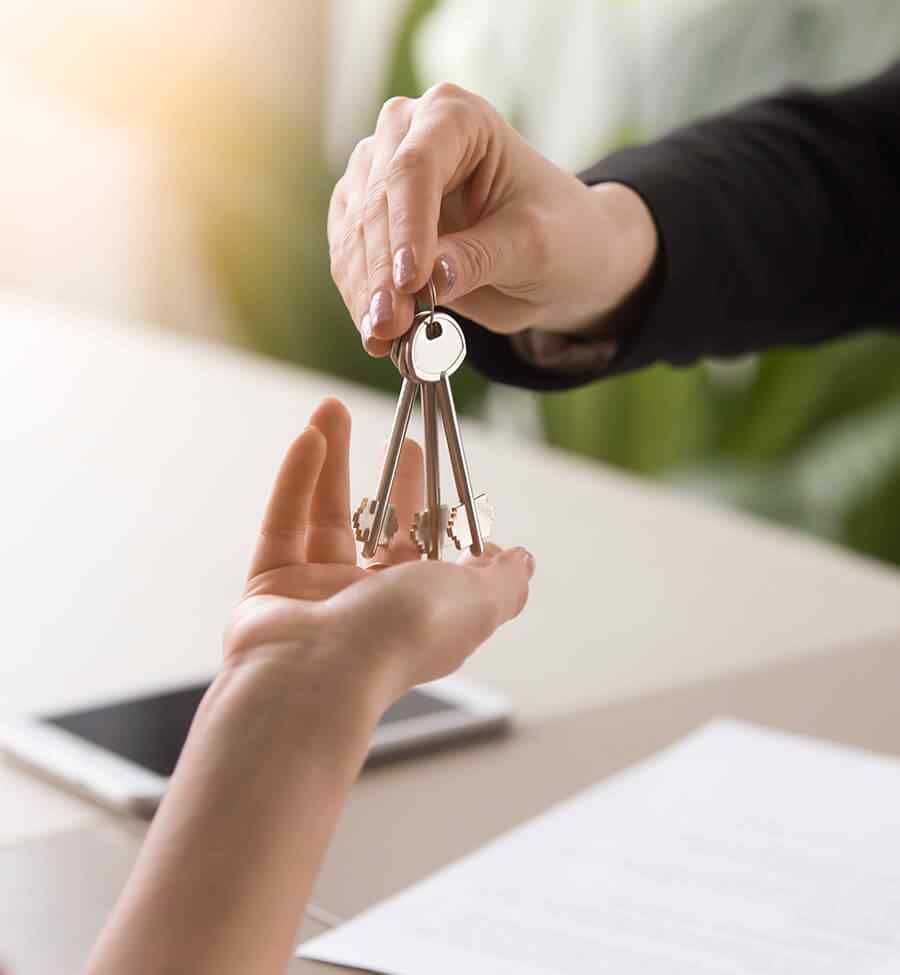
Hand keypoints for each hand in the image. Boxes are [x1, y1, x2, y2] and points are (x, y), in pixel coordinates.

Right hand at [225, 396, 533, 703]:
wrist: (315, 677)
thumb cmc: (401, 637)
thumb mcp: (476, 602)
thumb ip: (504, 580)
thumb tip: (522, 560)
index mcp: (421, 608)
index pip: (436, 552)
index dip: (442, 511)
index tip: (446, 474)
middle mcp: (371, 603)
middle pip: (383, 528)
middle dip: (396, 480)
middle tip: (404, 441)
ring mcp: (318, 594)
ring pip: (325, 515)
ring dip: (331, 460)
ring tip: (333, 406)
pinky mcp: (271, 585)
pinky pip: (284, 521)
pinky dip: (296, 479)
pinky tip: (311, 436)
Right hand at [328, 83, 656, 356]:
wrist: (551, 259)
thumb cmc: (558, 234)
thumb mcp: (535, 246)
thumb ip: (482, 256)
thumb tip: (432, 277)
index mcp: (457, 117)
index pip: (416, 166)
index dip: (408, 226)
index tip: (410, 282)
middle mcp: (407, 134)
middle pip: (377, 200)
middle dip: (382, 271)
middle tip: (391, 324)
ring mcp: (379, 174)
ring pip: (354, 233)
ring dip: (364, 290)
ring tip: (383, 336)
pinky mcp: (365, 219)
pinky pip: (350, 259)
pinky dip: (360, 298)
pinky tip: (376, 333)